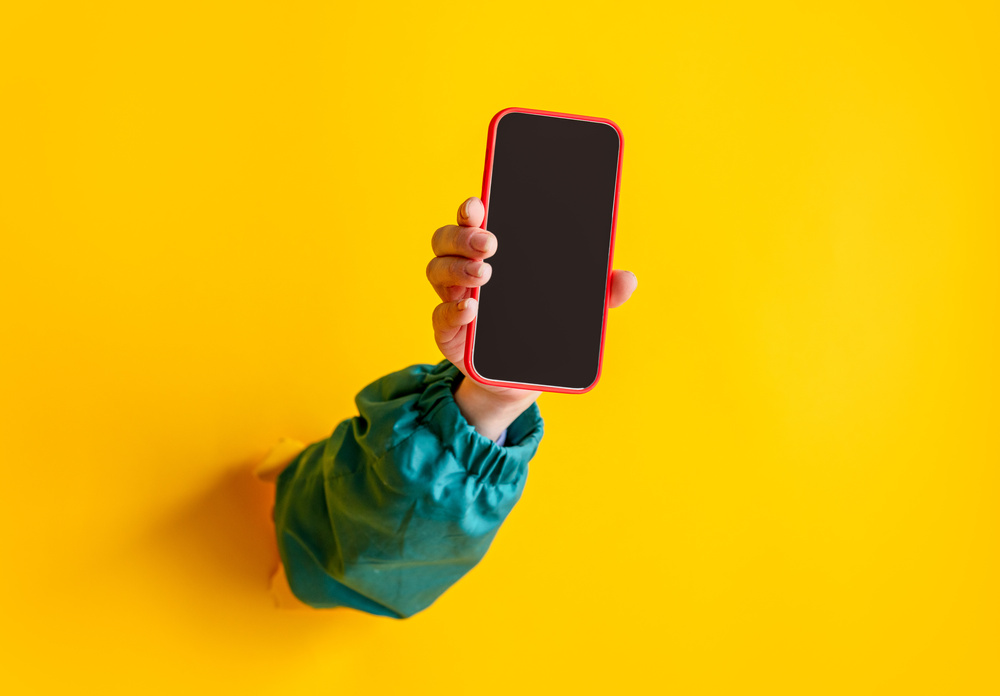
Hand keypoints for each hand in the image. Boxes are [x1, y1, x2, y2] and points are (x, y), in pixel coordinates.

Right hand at [427, 196, 637, 437]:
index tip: (479, 204)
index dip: (471, 209)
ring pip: (436, 270)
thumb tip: (627, 279)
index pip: (473, 220)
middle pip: (446, 239)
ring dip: (458, 269)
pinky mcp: (448, 332)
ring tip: (484, 275)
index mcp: (492, 252)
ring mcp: (453, 298)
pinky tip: (470, 308)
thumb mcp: (572, 308)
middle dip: (463, 236)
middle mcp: (465, 269)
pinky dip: (452, 310)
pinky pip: (439, 316)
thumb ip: (597, 293)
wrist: (522, 375)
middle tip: (490, 244)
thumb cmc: (541, 324)